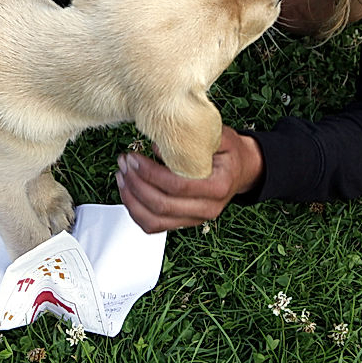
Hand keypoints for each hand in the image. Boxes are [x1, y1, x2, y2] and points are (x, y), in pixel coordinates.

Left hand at [115, 125, 263, 232]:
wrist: (240, 170)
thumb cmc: (228, 152)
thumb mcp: (219, 137)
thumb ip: (194, 138)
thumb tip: (158, 144)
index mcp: (218, 187)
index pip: (178, 186)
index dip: (151, 173)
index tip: (134, 157)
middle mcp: (207, 209)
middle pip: (162, 205)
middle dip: (136, 183)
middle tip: (124, 162)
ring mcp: (194, 219)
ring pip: (154, 220)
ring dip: (131, 199)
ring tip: (121, 175)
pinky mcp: (183, 223)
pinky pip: (153, 225)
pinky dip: (135, 211)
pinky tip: (127, 191)